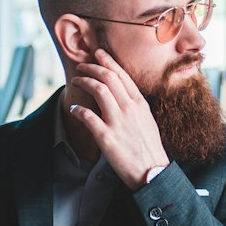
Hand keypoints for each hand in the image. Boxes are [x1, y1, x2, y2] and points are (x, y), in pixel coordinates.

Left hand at [69, 49, 168, 190]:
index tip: (98, 53)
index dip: (108, 61)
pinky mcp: (106, 137)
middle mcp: (129, 108)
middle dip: (92, 67)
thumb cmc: (149, 147)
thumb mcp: (147, 120)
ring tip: (76, 81)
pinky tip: (74, 109)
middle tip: (82, 66)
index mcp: (139, 103)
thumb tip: (120, 94)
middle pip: (108, 78)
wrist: (152, 172)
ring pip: (98, 90)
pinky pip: (87, 116)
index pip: (122, 75)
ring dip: (84, 82)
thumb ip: (134, 105)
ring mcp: (118, 121)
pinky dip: (78, 110)